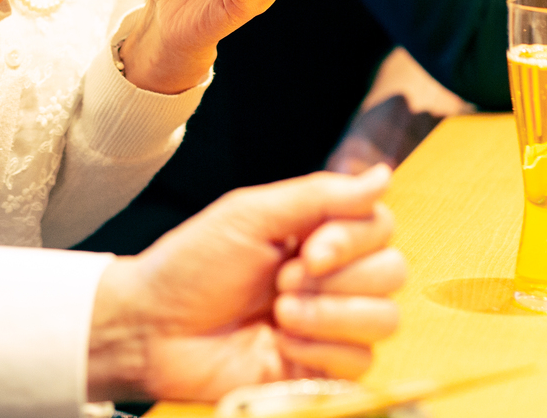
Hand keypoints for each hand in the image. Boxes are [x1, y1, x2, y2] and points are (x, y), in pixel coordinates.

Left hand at [87, 164, 406, 400]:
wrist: (154, 328)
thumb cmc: (191, 267)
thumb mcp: (251, 215)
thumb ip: (321, 195)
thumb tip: (382, 175)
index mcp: (318, 235)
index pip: (381, 226)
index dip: (354, 238)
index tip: (309, 248)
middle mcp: (332, 278)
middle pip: (392, 272)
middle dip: (337, 278)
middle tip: (283, 281)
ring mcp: (329, 325)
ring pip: (384, 318)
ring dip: (330, 313)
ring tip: (280, 312)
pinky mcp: (321, 371)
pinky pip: (360, 362)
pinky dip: (320, 349)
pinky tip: (281, 342)